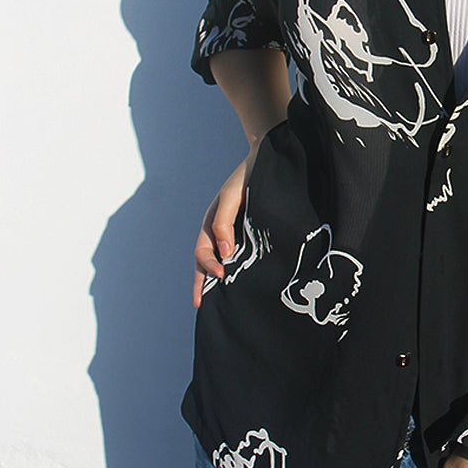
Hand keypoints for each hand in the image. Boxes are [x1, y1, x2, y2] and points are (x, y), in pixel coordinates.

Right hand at [192, 147, 257, 306]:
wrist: (266, 162)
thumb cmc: (246, 178)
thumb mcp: (231, 198)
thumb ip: (223, 223)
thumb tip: (224, 255)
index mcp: (211, 223)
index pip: (203, 252)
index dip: (208, 266)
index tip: (221, 275)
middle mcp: (219, 231)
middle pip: (206, 262)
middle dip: (202, 283)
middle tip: (201, 305)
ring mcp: (233, 234)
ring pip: (221, 262)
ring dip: (216, 279)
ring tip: (219, 301)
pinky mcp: (249, 235)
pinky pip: (239, 256)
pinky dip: (236, 271)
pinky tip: (242, 284)